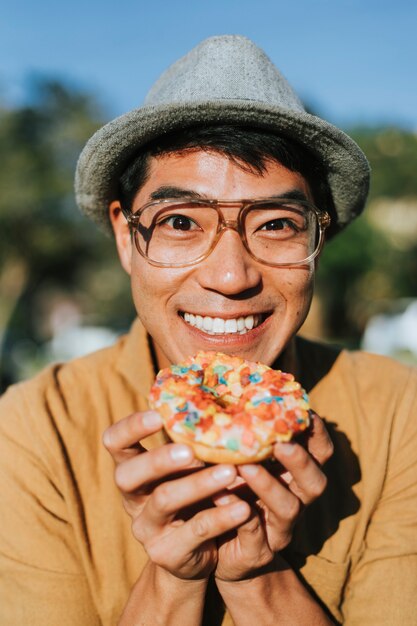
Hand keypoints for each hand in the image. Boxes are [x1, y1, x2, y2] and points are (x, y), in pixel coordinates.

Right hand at [103, 411, 251, 580]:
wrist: (198, 551)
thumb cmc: (194, 491)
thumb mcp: (188, 466)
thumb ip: (192, 438)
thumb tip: (219, 394)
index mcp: (133, 467)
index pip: (114, 442)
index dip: (130, 428)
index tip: (157, 414)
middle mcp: (133, 497)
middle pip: (128, 475)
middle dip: (158, 460)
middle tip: (190, 450)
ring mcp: (146, 527)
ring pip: (163, 501)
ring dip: (197, 485)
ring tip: (229, 472)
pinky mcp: (167, 553)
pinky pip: (195, 531)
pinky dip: (221, 517)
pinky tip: (243, 507)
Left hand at [214, 413, 332, 581]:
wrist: (216, 545)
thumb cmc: (229, 489)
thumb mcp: (240, 458)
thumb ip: (243, 434)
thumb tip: (228, 388)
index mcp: (295, 475)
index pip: (320, 452)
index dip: (318, 433)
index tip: (307, 411)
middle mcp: (296, 500)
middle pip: (315, 481)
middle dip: (301, 460)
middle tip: (281, 443)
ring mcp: (280, 528)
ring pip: (289, 508)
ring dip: (270, 486)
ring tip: (246, 468)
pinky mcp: (258, 550)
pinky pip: (254, 534)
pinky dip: (240, 515)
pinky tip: (220, 498)